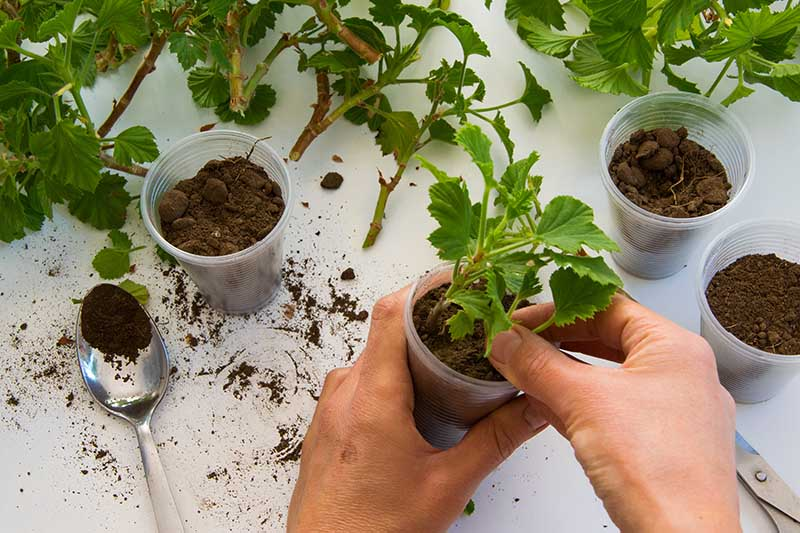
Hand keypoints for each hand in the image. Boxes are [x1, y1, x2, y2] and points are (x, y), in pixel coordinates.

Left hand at [288, 287, 547, 532]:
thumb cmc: (374, 529)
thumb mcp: (447, 485)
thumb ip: (495, 440)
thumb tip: (535, 407)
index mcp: (372, 396)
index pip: (392, 313)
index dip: (424, 291)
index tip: (457, 287)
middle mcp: (344, 391)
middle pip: (388, 334)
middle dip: (429, 329)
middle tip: (470, 336)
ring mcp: (330, 405)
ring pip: (374, 358)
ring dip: (409, 358)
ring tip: (448, 372)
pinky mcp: (326, 422)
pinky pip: (359, 381)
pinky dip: (389, 379)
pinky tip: (415, 404)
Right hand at [490, 295, 739, 532]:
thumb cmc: (656, 471)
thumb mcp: (583, 402)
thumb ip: (538, 365)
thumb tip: (506, 341)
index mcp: (675, 349)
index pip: (609, 307)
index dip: (558, 310)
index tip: (521, 322)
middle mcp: (682, 375)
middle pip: (609, 340)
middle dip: (558, 343)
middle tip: (519, 346)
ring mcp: (676, 411)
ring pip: (610, 377)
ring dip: (564, 375)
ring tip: (525, 374)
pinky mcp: (664, 444)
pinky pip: (616, 410)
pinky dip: (580, 404)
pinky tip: (547, 408)